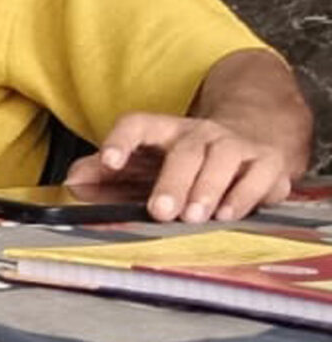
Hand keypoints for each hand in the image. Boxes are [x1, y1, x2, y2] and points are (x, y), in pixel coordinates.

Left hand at [66, 112, 294, 222]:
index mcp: (163, 132)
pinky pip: (260, 176)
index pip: (137, 125)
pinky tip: (228, 213)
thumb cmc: (184, 162)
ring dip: (208, 188)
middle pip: (186, 150)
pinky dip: (244, 196)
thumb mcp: (142, 164)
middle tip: (160, 211)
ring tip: (194, 216)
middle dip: (172, 182)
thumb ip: (104, 174)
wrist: (251, 142)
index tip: (108, 162)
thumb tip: (73, 180)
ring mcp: (237, 145)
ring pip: (224, 158)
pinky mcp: (269, 162)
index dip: (120, 141)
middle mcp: (201, 134)